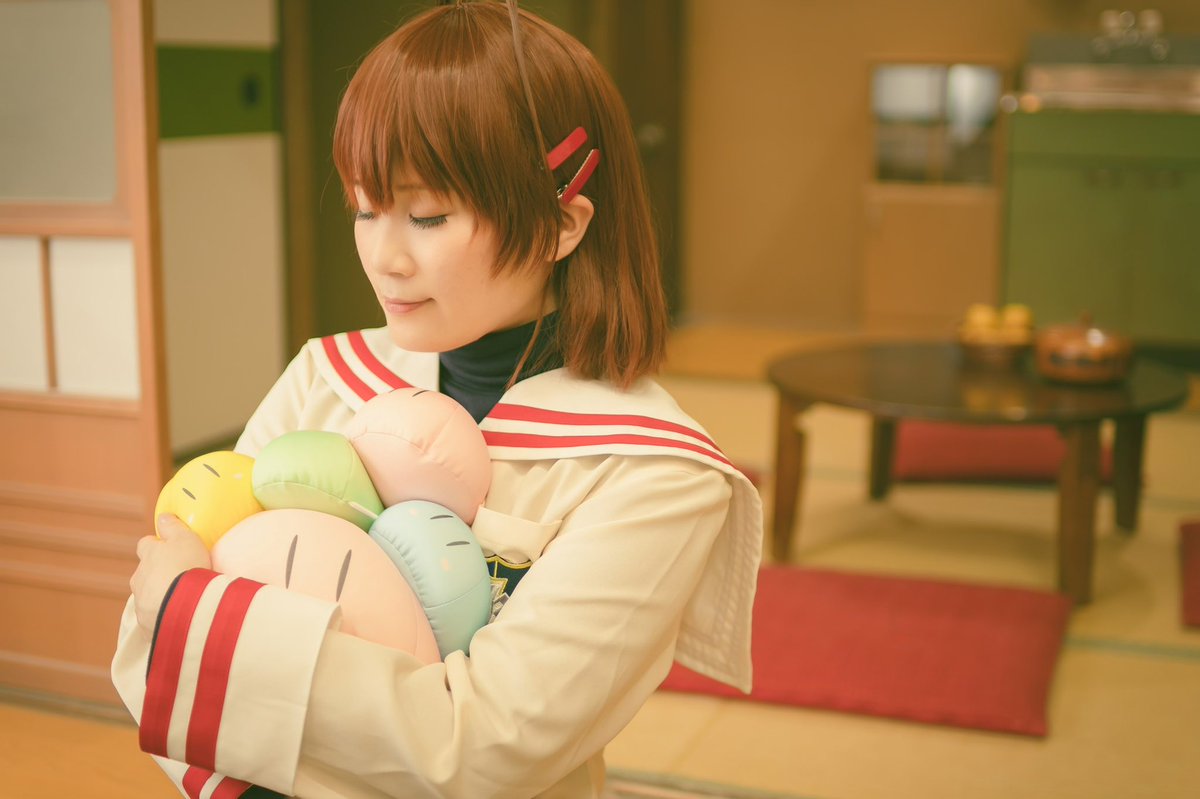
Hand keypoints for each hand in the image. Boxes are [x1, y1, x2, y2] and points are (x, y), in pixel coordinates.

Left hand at [130, 514, 211, 630]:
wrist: (183, 605)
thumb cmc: (187, 567)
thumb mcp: (186, 538)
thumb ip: (173, 526)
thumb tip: (163, 516)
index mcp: (149, 554)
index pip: (145, 544)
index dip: (155, 545)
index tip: (167, 547)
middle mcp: (139, 576)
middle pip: (144, 570)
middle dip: (157, 571)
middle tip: (178, 574)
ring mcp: (140, 599)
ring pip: (147, 592)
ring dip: (159, 592)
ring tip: (180, 596)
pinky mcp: (145, 620)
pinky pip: (152, 614)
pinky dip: (162, 612)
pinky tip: (177, 613)